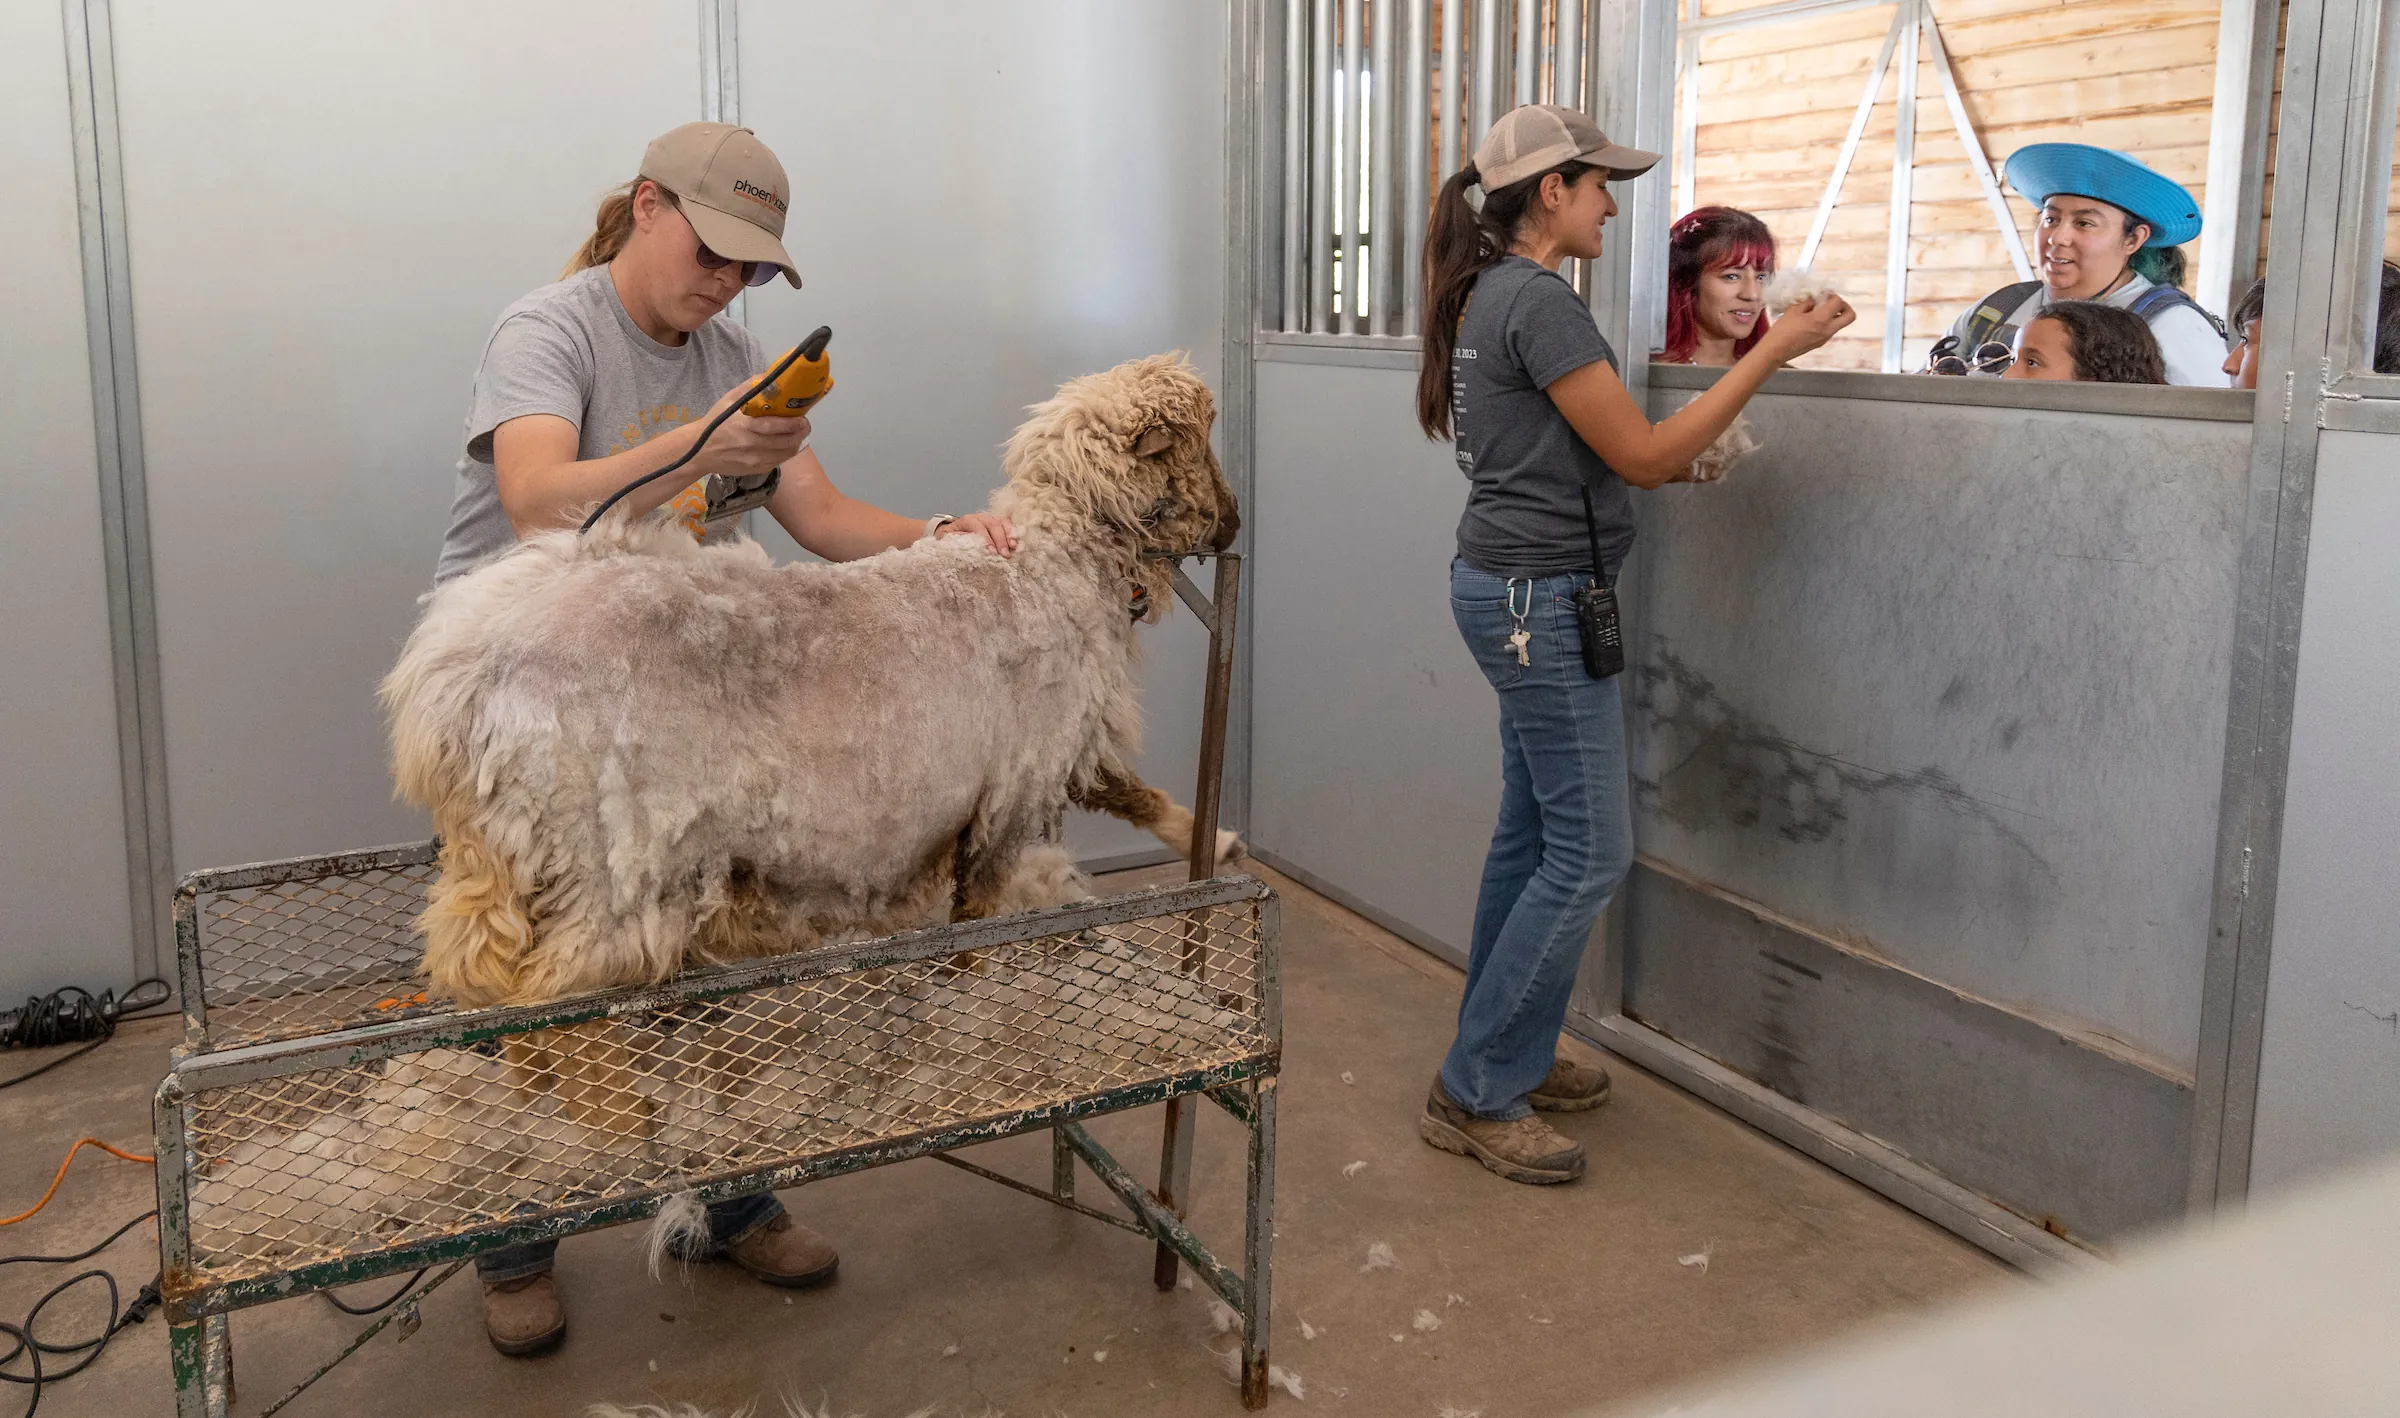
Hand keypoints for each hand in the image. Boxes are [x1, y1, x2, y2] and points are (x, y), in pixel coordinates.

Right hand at [691, 380, 809, 479]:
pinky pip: (778, 462)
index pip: (773, 426)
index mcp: (743, 425)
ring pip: (785, 454)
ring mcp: (754, 460)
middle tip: (804, 424)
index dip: (791, 423)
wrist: (700, 451)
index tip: (802, 417)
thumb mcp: (728, 401)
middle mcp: (750, 445)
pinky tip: (785, 444)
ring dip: (796, 443)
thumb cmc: (715, 423)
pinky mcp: (756, 470)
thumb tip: (769, 377)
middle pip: (784, 442)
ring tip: (798, 433)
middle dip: (799, 433)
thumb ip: (749, 389)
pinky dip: (785, 453)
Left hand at [937, 511, 1017, 556]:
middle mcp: (980, 517)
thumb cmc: (952, 540)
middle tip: (1004, 555)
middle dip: (1000, 540)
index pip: (977, 526)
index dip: (985, 538)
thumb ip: (956, 541)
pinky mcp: (999, 523)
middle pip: (993, 524)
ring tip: (1013, 548)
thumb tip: (968, 543)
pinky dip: (1014, 534)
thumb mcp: (948, 541)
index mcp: (966, 521)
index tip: (991, 552)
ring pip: (1003, 522)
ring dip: (1009, 535)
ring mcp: (991, 519)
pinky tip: (1016, 544)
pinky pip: (1009, 525)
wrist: (953, 533)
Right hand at [1759, 294, 1855, 364]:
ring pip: (1840, 323)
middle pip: (1850, 316)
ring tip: (1818, 311)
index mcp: (1821, 319)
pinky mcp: (1820, 343)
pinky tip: (1811, 321)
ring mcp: (1826, 338)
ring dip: (1834, 314)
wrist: (1775, 351)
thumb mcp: (1793, 310)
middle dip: (1844, 306)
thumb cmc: (1782, 330)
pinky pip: (1830, 330)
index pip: (1838, 302)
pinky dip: (1826, 322)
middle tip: (1832, 303)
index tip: (1823, 294)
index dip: (1832, 295)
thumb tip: (1815, 299)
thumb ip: (1807, 303)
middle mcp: (1828, 329)